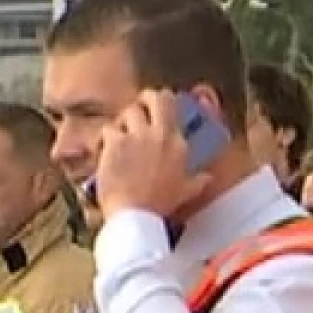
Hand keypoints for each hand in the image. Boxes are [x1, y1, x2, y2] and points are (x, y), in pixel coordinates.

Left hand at [94, 90, 211, 220]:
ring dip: (123, 121)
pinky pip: (108, 129)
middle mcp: (159, 134)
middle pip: (153, 97)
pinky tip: (104, 148)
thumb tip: (208, 177)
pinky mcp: (115, 145)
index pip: (172, 106)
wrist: (135, 214)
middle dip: (144, 99)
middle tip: (138, 109)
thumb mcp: (186, 191)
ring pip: (128, 112)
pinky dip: (104, 137)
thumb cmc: (160, 205)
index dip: (162, 102)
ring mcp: (136, 137)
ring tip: (120, 135)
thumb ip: (198, 181)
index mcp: (177, 142)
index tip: (156, 109)